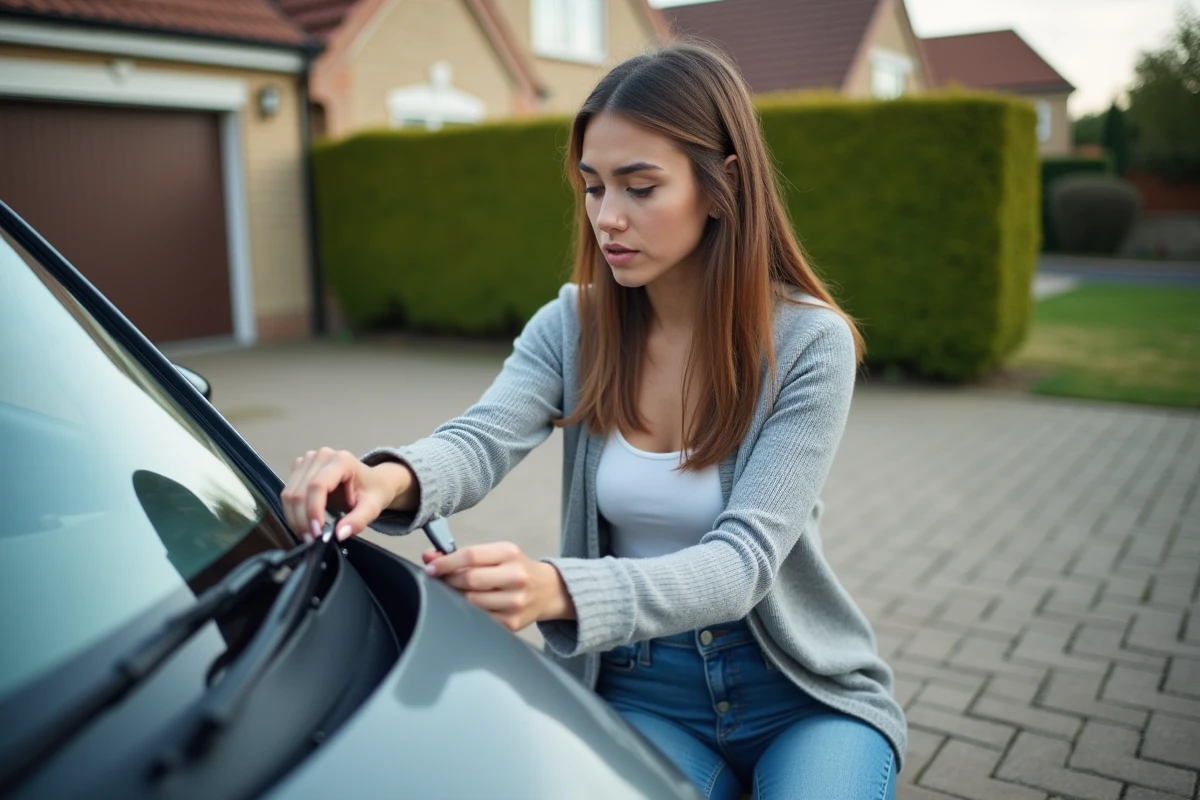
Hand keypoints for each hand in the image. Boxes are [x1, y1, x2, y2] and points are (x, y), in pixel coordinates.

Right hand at [281, 447, 411, 540]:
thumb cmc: (373, 491)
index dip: (313, 511)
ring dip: (294, 518)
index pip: (317, 486)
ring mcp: (308, 460)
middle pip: (300, 492)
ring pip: (289, 494)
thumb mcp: (372, 507)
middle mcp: (321, 456)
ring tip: (307, 536)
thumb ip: (358, 521)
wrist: (373, 481)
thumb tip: (339, 534)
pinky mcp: (299, 468)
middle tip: (311, 540)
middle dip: (302, 520)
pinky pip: (287, 493)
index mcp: (341, 460)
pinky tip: (303, 524)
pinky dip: (292, 512)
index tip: (317, 533)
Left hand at [422, 542, 575, 631]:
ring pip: (470, 602)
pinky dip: (467, 612)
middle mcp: (516, 577)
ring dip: (455, 597)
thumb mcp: (496, 553)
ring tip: (455, 592)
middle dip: (448, 581)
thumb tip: (428, 556)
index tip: (430, 568)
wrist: (547, 590)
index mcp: (510, 553)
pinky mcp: (512, 623)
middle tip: (440, 580)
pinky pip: (478, 618)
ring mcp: (515, 602)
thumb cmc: (515, 569)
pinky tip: (468, 606)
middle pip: (468, 580)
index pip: (470, 556)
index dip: (445, 563)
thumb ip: (462, 554)